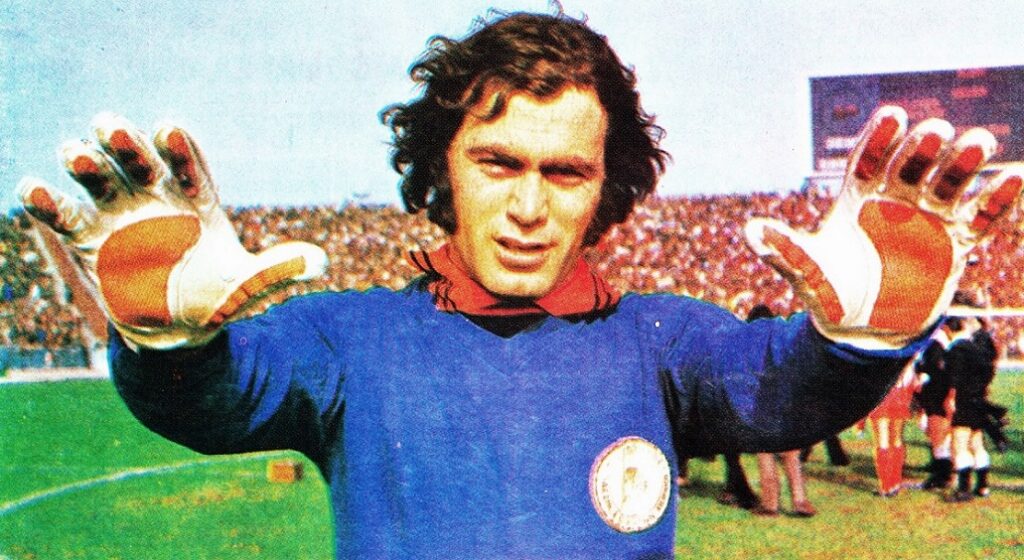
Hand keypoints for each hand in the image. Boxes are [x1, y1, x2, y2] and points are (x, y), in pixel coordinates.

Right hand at [19, 113, 327, 348]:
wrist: (175, 328)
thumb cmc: (213, 296)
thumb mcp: (245, 286)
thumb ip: (277, 271)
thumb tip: (321, 263)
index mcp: (196, 202)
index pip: (188, 167)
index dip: (178, 148)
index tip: (170, 125)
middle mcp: (156, 199)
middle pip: (137, 161)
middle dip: (125, 143)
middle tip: (111, 126)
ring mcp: (119, 215)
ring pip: (98, 179)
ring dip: (85, 164)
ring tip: (75, 153)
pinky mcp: (87, 238)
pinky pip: (62, 215)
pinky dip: (45, 202)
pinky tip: (31, 188)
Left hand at [745, 106, 1022, 348]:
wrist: (863, 329)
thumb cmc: (831, 292)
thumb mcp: (807, 272)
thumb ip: (785, 251)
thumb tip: (749, 230)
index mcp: (857, 199)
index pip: (869, 161)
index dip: (880, 139)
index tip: (892, 115)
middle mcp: (895, 201)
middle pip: (912, 166)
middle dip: (923, 148)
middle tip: (934, 130)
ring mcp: (928, 219)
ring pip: (949, 183)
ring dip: (963, 163)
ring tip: (979, 142)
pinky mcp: (956, 243)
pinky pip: (980, 217)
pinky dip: (996, 199)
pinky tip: (1013, 177)